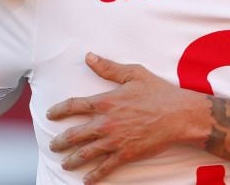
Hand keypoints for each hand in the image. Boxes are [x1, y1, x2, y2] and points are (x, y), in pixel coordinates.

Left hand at [47, 53, 209, 184]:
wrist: (178, 115)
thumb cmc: (159, 92)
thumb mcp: (134, 74)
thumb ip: (109, 68)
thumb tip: (89, 57)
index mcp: (106, 102)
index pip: (73, 106)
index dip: (58, 110)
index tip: (50, 114)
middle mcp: (105, 123)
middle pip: (73, 135)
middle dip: (59, 142)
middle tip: (53, 145)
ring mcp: (114, 141)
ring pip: (84, 154)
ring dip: (71, 160)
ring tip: (64, 163)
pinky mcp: (125, 154)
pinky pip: (104, 168)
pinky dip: (93, 176)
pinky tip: (86, 180)